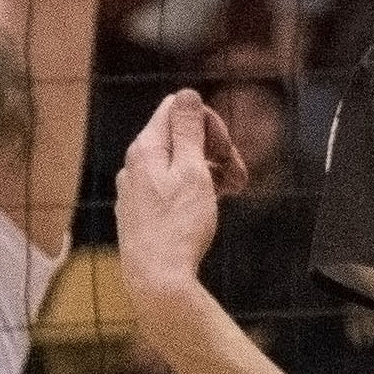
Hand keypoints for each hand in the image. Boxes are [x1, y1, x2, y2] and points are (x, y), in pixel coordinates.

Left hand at [119, 91, 244, 301]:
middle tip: (238, 175)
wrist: (157, 280)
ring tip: (232, 191)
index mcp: (146, 149)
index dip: (208, 124)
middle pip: (179, 137)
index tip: (225, 150)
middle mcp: (135, 165)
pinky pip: (170, 187)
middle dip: (213, 148)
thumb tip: (185, 94)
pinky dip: (193, 189)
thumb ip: (188, 130)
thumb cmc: (177, 228)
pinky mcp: (141, 211)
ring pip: (178, 164)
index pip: (177, 109)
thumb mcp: (192, 171)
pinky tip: (209, 205)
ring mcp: (136, 189)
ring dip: (208, 170)